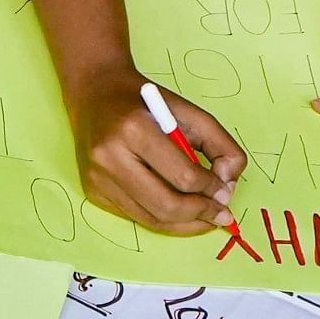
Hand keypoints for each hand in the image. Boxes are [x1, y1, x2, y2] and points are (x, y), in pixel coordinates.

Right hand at [66, 71, 238, 233]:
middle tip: (221, 215)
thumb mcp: (190, 111)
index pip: (183, 176)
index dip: (211, 190)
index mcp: (135, 128)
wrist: (94, 94)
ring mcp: (98, 178)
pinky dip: (164, 220)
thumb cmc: (145, 102)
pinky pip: (137, 217)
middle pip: (166, 206)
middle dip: (201, 215)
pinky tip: (180, 213)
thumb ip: (220, 145)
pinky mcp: (93, 192)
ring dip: (186, 224)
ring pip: (152, 219)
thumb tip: (226, 187)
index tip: (225, 193)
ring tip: (206, 218)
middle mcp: (110, 156)